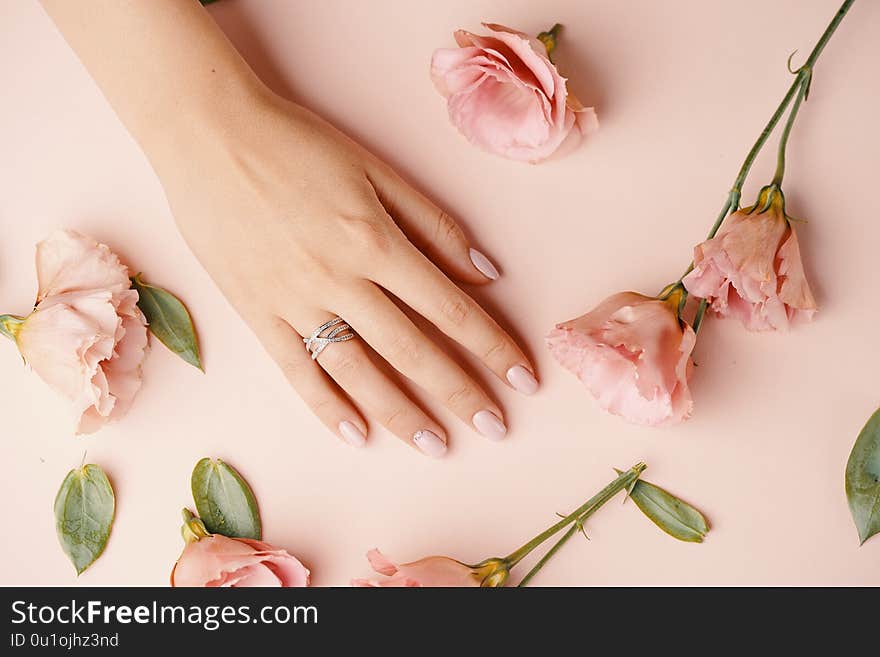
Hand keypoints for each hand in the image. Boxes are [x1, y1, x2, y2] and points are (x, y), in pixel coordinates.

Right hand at [158, 92, 537, 456]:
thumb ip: (432, 224)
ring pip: (358, 371)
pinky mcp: (256, 313)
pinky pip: (297, 370)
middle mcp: (340, 279)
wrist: (209, 135)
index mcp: (376, 241)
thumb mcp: (375, 169)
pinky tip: (357, 435)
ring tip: (437, 446)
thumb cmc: (297, 144)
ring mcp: (294, 302)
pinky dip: (327, 406)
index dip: (492, 346)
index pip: (450, 308)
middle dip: (460, 392)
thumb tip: (484, 271)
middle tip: (495, 429)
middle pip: (412, 350)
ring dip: (402, 414)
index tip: (523, 377)